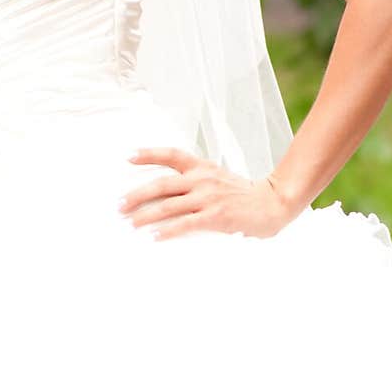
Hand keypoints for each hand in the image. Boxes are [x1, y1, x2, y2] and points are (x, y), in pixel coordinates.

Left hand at [117, 146, 296, 240]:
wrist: (273, 202)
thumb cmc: (242, 194)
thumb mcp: (218, 177)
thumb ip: (196, 180)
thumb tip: (168, 191)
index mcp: (202, 167)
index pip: (171, 154)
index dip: (149, 154)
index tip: (128, 156)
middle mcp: (202, 179)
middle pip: (162, 184)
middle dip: (136, 195)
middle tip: (118, 206)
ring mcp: (209, 197)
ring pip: (169, 205)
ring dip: (146, 216)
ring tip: (129, 224)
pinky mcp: (216, 216)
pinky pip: (186, 223)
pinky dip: (168, 230)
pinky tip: (154, 237)